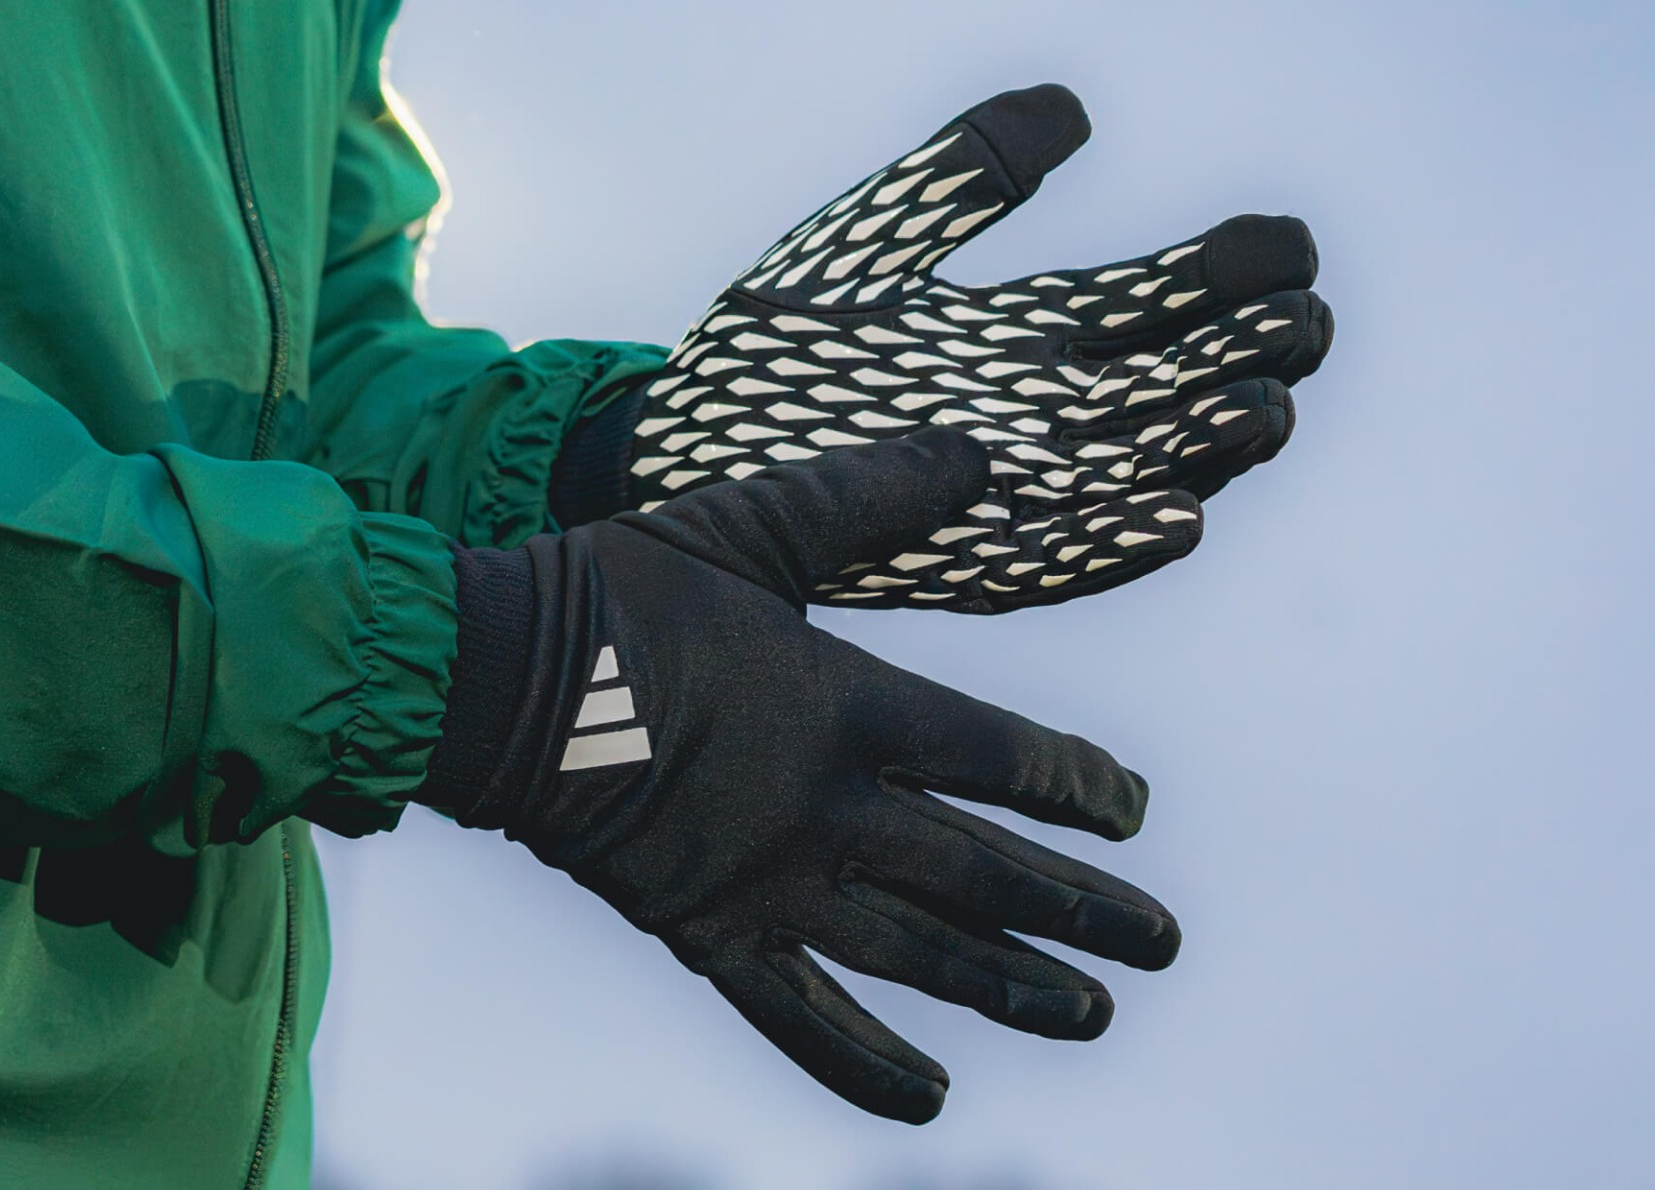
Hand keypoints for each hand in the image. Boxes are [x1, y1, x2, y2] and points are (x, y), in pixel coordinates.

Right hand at [421, 430, 1178, 1121]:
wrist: (494, 684)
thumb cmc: (619, 594)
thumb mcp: (750, 527)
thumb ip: (869, 496)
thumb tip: (977, 447)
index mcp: (849, 707)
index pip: (1002, 758)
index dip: (1079, 787)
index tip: (1132, 811)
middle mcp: (829, 810)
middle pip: (986, 873)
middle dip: (1082, 909)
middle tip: (1160, 944)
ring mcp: (773, 883)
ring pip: (919, 955)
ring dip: (1011, 986)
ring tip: (1091, 1014)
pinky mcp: (708, 934)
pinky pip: (800, 1020)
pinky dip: (864, 1065)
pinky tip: (929, 1101)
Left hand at [627, 84, 1331, 611]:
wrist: (673, 449)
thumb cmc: (768, 352)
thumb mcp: (866, 242)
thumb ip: (960, 176)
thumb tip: (1072, 107)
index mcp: (1019, 335)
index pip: (1148, 301)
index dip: (1222, 274)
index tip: (1288, 245)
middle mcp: (1029, 417)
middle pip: (1164, 388)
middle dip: (1241, 358)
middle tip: (1302, 322)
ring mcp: (1000, 492)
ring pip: (1131, 472)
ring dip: (1202, 447)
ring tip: (1266, 406)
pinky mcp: (953, 560)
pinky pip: (1052, 561)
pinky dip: (1115, 545)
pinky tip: (1178, 518)